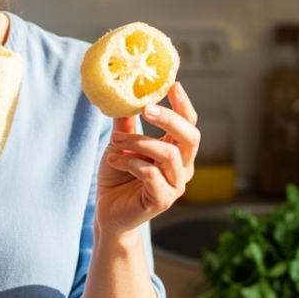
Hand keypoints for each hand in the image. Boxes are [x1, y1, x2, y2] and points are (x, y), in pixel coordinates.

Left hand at [95, 83, 199, 238]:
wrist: (108, 213)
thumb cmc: (117, 178)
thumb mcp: (121, 144)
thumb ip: (126, 122)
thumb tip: (124, 93)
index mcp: (177, 151)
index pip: (189, 124)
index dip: (184, 104)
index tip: (173, 84)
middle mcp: (182, 167)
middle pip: (191, 138)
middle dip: (170, 119)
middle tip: (147, 107)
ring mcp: (175, 186)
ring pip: (168, 155)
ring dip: (139, 142)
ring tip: (115, 141)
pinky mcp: (162, 201)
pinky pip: (151, 175)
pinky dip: (130, 163)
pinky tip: (113, 159)